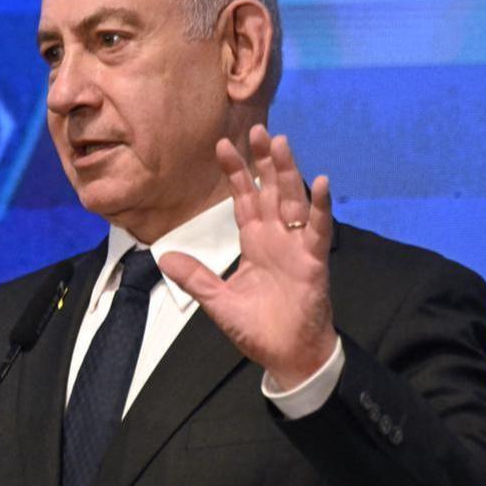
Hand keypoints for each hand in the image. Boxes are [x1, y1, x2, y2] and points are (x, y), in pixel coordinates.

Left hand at [158, 125, 335, 388]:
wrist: (287, 356)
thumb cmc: (258, 328)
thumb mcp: (218, 301)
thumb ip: (195, 278)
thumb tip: (163, 258)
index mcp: (255, 242)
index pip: (244, 199)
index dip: (235, 173)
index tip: (223, 145)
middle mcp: (277, 238)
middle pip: (270, 191)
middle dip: (264, 161)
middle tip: (258, 128)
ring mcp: (297, 247)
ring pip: (293, 202)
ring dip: (288, 173)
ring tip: (282, 144)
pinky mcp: (314, 262)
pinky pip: (318, 230)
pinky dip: (321, 208)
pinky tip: (322, 183)